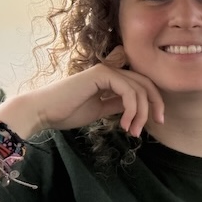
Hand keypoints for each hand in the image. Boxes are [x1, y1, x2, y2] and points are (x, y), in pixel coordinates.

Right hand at [0, 47, 164, 137]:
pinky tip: (125, 124)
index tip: (156, 121)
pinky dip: (132, 108)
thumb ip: (117, 105)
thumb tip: (136, 107)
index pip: (141, 85)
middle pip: (146, 83)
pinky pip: (128, 90)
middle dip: (155, 104)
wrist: (42, 112)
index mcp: (110, 78)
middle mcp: (110, 71)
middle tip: (158, 123)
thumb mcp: (100, 110)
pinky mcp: (101, 74)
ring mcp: (106, 70)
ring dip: (141, 112)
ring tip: (133, 131)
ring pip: (139, 88)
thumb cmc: (66, 113)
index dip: (153, 102)